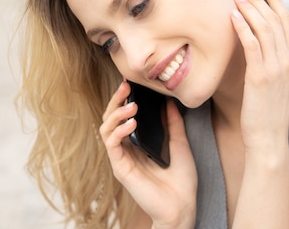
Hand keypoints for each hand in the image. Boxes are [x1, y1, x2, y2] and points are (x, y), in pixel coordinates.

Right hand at [100, 81, 196, 228]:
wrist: (182, 205)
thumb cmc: (181, 179)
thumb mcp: (180, 143)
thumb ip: (172, 123)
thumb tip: (169, 102)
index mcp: (138, 142)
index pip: (124, 115)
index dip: (124, 99)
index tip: (131, 83)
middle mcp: (127, 148)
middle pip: (110, 119)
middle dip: (116, 100)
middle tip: (126, 86)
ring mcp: (122, 158)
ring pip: (106, 129)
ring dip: (116, 113)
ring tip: (131, 105)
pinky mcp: (120, 168)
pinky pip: (112, 145)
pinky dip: (119, 130)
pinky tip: (131, 123)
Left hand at [231, 0, 288, 151]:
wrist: (269, 138)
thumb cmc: (267, 111)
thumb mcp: (276, 82)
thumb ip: (273, 62)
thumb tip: (262, 46)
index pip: (287, 21)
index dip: (276, 1)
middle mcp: (288, 60)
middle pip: (276, 20)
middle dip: (260, 0)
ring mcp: (276, 68)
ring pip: (264, 28)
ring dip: (250, 9)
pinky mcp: (260, 76)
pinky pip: (252, 45)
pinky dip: (243, 27)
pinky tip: (232, 16)